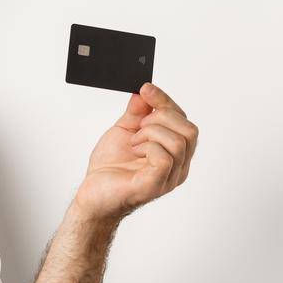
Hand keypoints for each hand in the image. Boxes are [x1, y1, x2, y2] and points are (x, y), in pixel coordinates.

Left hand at [73, 81, 198, 221]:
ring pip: (178, 141)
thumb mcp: (125, 131)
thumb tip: (145, 91)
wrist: (92, 193)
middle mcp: (179, 167)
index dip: (166, 101)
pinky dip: (147, 147)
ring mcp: (169, 178)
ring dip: (151, 133)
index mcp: (175, 153)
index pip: (184, 121)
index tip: (146, 89)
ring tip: (134, 142)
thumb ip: (138, 112)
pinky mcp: (155, 185)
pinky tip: (135, 151)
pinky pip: (165, 158)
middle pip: (189, 129)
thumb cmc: (110, 168)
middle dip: (161, 117)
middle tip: (138, 126)